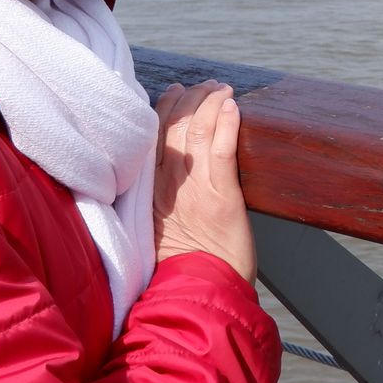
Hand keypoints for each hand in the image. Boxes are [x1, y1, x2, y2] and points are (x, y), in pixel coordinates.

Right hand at [151, 81, 256, 282]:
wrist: (196, 296)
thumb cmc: (178, 269)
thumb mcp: (156, 232)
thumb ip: (155, 203)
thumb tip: (159, 180)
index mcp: (149, 192)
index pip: (152, 136)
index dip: (164, 109)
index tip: (174, 91)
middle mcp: (167, 185)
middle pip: (175, 126)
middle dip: (191, 99)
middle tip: (205, 85)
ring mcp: (194, 188)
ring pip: (198, 131)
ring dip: (211, 104)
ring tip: (222, 89)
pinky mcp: (222, 197)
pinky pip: (222, 151)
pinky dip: (227, 124)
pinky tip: (233, 107)